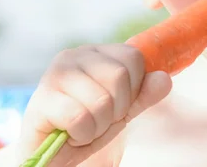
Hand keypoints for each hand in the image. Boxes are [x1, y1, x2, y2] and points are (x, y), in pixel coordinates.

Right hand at [16, 44, 171, 165]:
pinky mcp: (41, 99)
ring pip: (101, 100)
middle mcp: (75, 55)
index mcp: (97, 52)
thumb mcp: (123, 110)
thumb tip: (165, 79)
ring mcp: (55, 74)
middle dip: (116, 109)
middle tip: (99, 118)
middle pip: (119, 76)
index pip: (134, 57)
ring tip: (84, 126)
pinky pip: (80, 118)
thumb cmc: (87, 125)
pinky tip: (70, 133)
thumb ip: (144, 94)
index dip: (134, 88)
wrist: (50, 153)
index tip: (118, 104)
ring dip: (98, 125)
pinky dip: (82, 134)